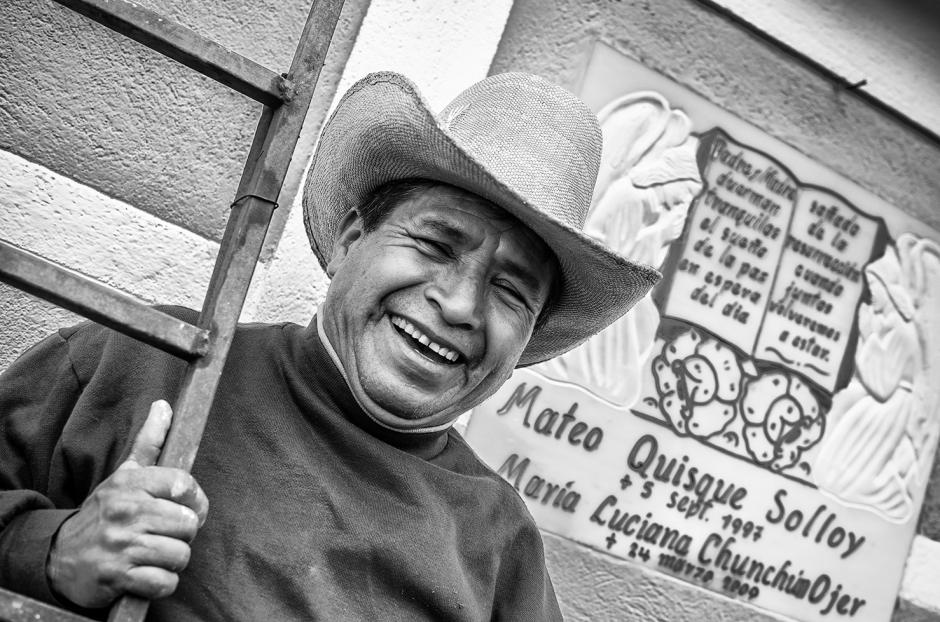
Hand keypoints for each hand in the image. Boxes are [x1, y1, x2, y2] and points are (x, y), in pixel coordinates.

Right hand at [46, 400, 208, 607]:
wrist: (59, 556)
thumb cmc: (103, 514)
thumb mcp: (123, 475)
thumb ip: (148, 442)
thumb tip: (164, 406)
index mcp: (130, 484)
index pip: (184, 485)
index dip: (195, 500)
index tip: (187, 508)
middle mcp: (126, 511)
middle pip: (188, 524)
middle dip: (182, 534)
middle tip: (165, 534)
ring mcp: (121, 544)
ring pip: (180, 554)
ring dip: (172, 560)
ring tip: (154, 553)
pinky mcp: (117, 576)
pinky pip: (164, 582)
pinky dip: (161, 583)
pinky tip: (147, 573)